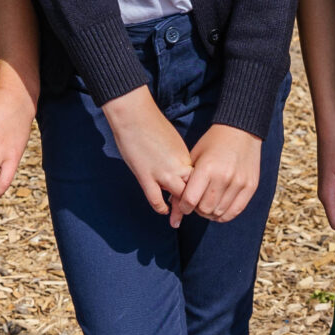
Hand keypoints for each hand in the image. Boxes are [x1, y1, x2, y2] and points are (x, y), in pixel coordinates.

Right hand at [98, 87, 192, 223]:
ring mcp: (162, 172)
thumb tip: (177, 164)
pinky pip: (156, 198)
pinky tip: (163, 211)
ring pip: (180, 197)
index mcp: (185, 155)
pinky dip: (161, 207)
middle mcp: (178, 165)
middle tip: (194, 214)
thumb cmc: (150, 123)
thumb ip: (176, 155)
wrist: (133, 115)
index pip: (199, 179)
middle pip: (194, 190)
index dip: (200, 190)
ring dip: (181, 210)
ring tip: (179, 220)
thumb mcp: (171, 140)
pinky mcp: (145, 175)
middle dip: (196, 204)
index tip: (199, 199)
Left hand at [173, 123, 262, 224]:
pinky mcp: (250, 187)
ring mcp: (239, 183)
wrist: (240, 131)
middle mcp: (224, 177)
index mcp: (206, 168)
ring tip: (207, 206)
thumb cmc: (212, 143)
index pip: (190, 200)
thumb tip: (173, 202)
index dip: (184, 207)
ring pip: (219, 213)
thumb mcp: (195, 156)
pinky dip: (225, 215)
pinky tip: (219, 209)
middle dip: (197, 210)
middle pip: (205, 209)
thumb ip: (186, 178)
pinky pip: (235, 211)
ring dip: (210, 213)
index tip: (183, 206)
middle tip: (195, 205)